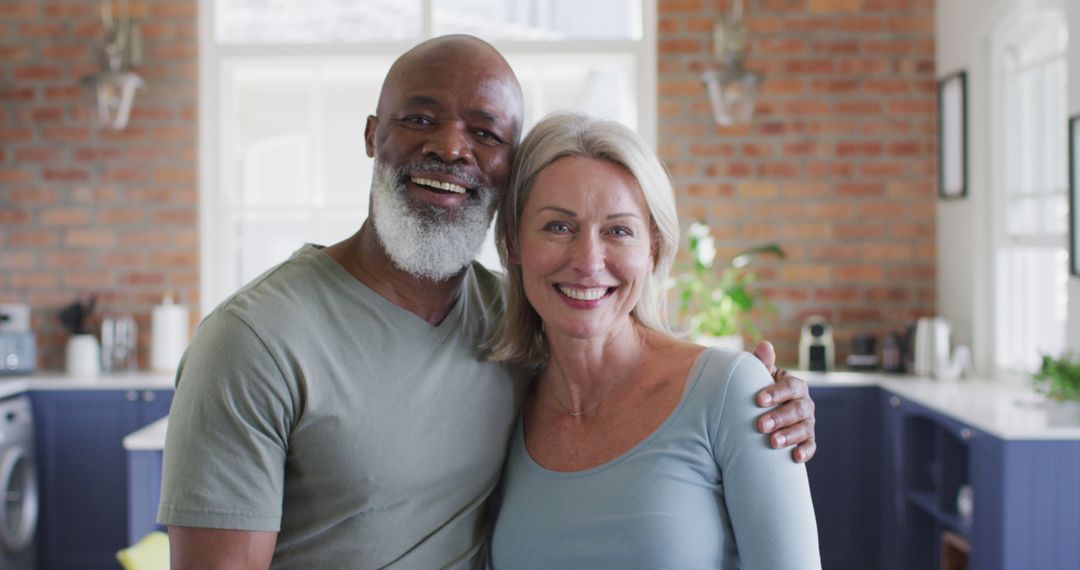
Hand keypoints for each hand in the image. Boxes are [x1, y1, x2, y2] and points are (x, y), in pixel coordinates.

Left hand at [751, 341, 816, 463]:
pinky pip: (811, 446)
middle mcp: (804, 403)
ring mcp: (808, 422)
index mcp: (794, 385)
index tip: (759, 400)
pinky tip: (795, 457)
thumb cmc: (760, 391)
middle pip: (797, 409)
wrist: (764, 411)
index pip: (789, 386)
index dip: (776, 392)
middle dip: (779, 417)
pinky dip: (805, 451)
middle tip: (760, 425)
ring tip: (773, 443)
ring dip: (789, 436)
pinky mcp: (807, 439)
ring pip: (804, 429)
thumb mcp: (759, 376)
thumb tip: (764, 345)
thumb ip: (762, 362)